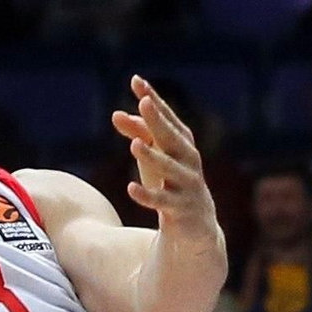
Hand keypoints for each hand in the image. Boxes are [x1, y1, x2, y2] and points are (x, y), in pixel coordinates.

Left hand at [111, 78, 215, 230]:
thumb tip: (115, 114)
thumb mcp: (155, 158)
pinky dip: (148, 195)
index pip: (169, 118)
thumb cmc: (172, 184)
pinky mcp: (181, 210)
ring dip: (153, 157)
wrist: (196, 230)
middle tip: (144, 102)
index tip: (137, 81)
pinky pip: (163, 202)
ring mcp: (187, 186)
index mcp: (184, 145)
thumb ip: (138, 134)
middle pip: (173, 138)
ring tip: (135, 145)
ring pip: (170, 170)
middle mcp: (189, 162)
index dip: (154, 100)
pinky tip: (130, 188)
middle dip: (159, 120)